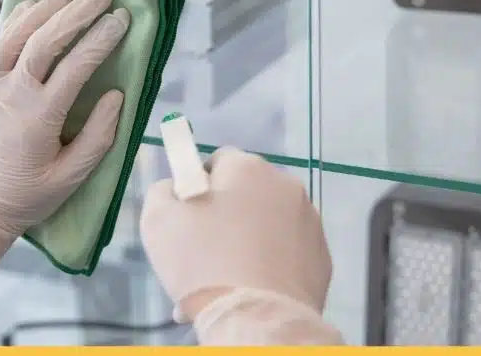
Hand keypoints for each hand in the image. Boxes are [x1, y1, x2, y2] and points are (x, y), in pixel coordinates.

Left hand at [0, 0, 129, 281]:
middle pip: (44, 40)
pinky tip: (33, 7)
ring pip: (15, 34)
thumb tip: (117, 95)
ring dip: (43, 9)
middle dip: (76, 13)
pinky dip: (14, 20)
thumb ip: (98, 136)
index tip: (122, 19)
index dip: (101, 39)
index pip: (75, 66)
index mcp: (38, 116)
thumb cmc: (31, 193)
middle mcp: (11, 93)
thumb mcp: (72, 176)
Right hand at [140, 146, 332, 320]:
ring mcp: (309, 221)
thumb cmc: (201, 262)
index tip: (188, 216)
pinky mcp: (322, 257)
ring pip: (267, 224)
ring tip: (225, 279)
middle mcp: (285, 185)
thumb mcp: (158, 219)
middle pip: (246, 192)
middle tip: (203, 252)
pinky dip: (270, 264)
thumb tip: (176, 188)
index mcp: (246, 167)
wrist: (255, 319)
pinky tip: (251, 289)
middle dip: (226, 214)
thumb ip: (164, 191)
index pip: (219, 161)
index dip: (198, 185)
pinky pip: (287, 252)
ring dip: (247, 240)